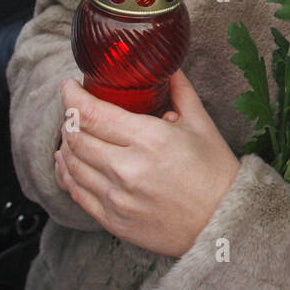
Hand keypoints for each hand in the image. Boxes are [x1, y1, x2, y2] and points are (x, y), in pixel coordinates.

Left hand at [55, 72, 240, 257]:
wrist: (223, 223)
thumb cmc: (215, 173)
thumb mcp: (201, 124)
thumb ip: (180, 90)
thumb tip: (167, 66)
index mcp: (150, 140)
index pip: (92, 114)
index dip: (72, 96)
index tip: (69, 86)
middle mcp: (128, 169)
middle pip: (76, 137)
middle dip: (69, 117)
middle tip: (74, 108)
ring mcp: (117, 198)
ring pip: (71, 164)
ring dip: (66, 143)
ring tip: (72, 131)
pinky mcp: (113, 220)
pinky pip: (76, 193)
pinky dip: (66, 173)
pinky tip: (67, 161)